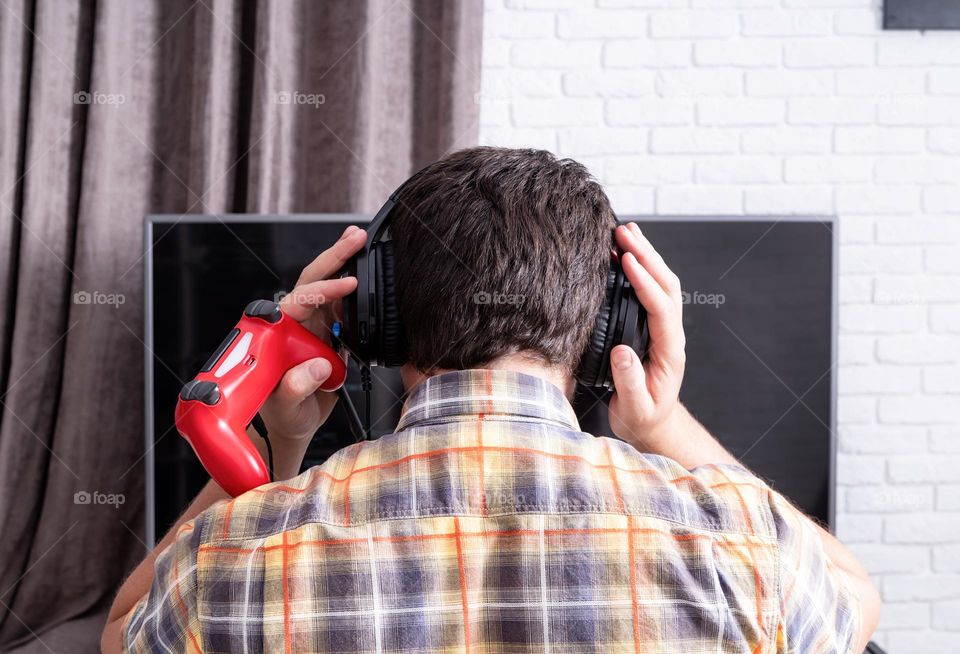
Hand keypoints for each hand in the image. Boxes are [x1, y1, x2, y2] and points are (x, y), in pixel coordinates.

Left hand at [257, 225, 366, 447]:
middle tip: (356, 238)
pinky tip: (364, 269)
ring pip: (325, 286)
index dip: (322, 290)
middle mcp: (292, 324)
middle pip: (310, 281)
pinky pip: (340, 304)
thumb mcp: (287, 407)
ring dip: (342, 262)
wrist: (293, 424)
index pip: (297, 302)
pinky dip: (353, 286)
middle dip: (333, 256)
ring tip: (359, 241)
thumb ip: (295, 387)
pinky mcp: (326, 331)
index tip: (348, 284)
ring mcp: (310, 326)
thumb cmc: (283, 415)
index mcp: (276, 334)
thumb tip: (316, 366)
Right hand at [607, 222, 686, 451]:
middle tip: (624, 232)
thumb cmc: (642, 418)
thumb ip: (630, 383)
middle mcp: (671, 334)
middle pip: (666, 285)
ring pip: (661, 282)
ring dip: (646, 254)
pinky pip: (650, 290)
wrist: (652, 425)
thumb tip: (622, 352)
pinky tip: (626, 253)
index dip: (644, 282)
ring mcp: (664, 328)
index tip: (627, 261)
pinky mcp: (652, 326)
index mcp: (669, 351)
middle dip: (647, 255)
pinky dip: (640, 267)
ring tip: (626, 231)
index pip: (660, 308)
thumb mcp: (635, 409)